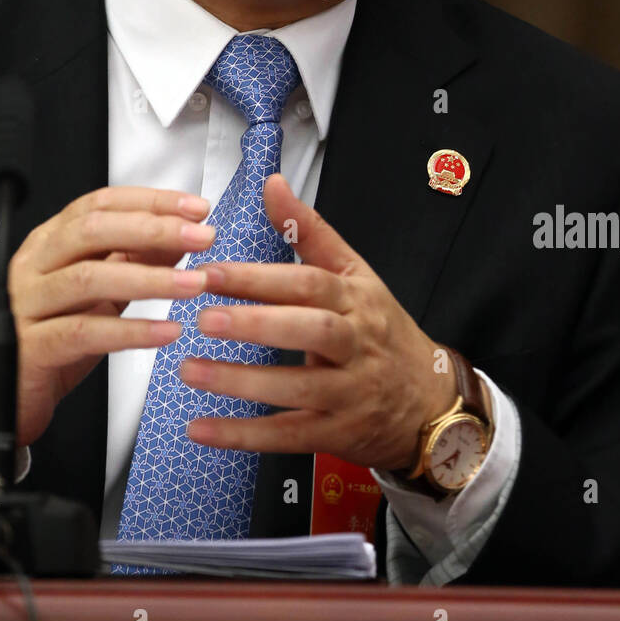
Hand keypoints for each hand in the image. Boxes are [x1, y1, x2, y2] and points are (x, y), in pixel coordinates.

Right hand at [0, 186, 212, 474]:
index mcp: (50, 242)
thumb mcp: (99, 294)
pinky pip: (84, 332)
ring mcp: (26, 304)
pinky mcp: (30, 347)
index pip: (99, 204)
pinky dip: (130, 331)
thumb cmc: (48, 338)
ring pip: (89, 278)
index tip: (195, 208)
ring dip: (149, 279)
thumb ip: (133, 261)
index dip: (149, 202)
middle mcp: (34, 265)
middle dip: (153, 229)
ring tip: (194, 284)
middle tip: (200, 238)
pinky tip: (166, 331)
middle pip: (92, 231)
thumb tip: (181, 237)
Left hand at [180, 174, 460, 472]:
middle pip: (311, 331)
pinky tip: (201, 429)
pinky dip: (243, 435)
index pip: (310, 283)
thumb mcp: (355, 274)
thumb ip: (310, 231)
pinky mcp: (337, 434)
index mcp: (356, 299)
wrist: (429, 401)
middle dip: (257, 325)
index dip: (261, 278)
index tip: (212, 272)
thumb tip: (272, 184)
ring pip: (297, 388)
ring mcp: (350, 392)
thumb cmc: (380, 330)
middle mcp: (357, 343)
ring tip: (190, 370)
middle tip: (204, 318)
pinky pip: (287, 436)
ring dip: (241, 382)